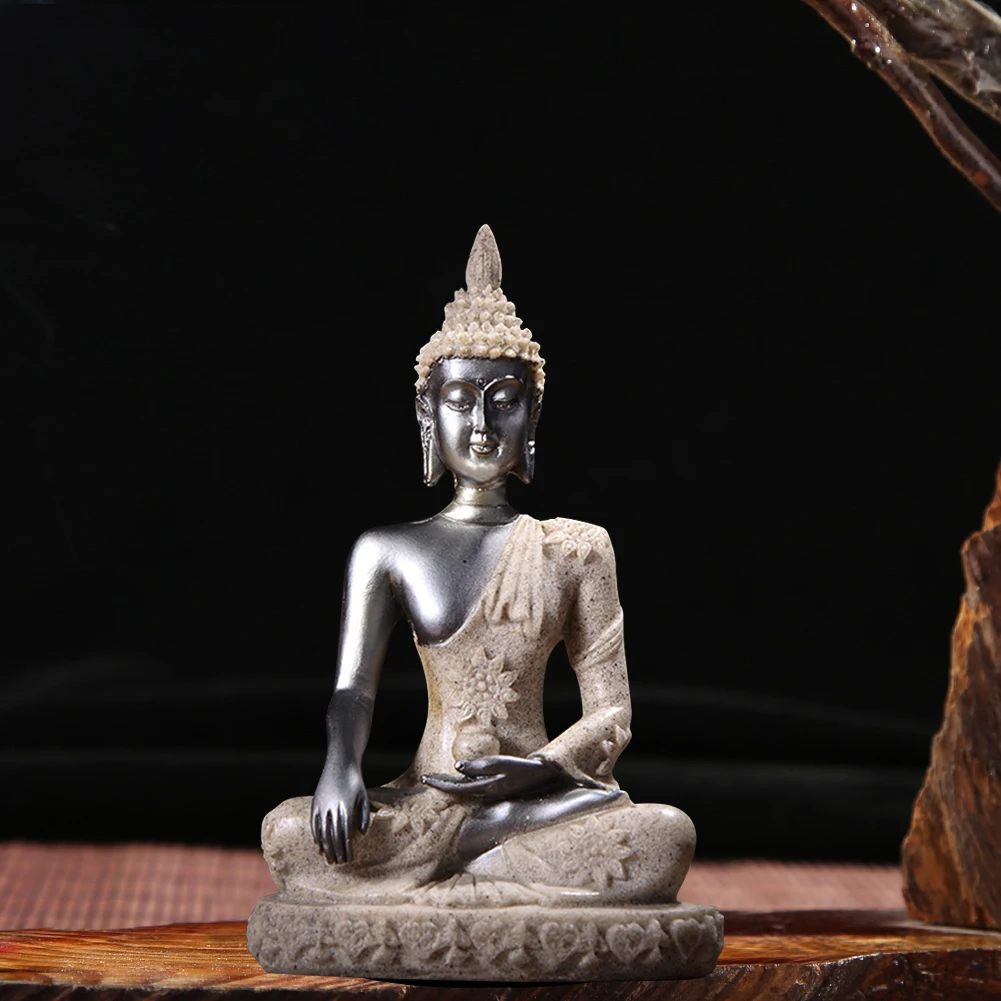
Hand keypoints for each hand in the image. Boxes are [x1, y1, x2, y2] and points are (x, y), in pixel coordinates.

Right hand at [311, 762, 369, 863]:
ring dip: (326, 847)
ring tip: (329, 859)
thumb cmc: (355, 781)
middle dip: (337, 852)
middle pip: (333, 836)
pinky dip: (316, 836)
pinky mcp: (315, 803)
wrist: (340, 763)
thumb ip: (363, 815)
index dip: (347, 848)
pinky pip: (313, 824)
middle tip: (339, 864)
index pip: (345, 834)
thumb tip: (361, 834)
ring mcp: (322, 805)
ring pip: (322, 832)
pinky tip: (319, 846)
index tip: (349, 859)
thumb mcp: (364, 796)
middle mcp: (333, 808)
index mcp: (346, 808)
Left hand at [420, 754, 565, 801]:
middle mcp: (486, 793)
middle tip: (424, 778)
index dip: (439, 784)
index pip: (456, 788)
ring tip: (437, 778)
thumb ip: (481, 766)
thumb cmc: (526, 768)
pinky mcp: (498, 787)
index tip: (423, 779)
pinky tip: (460, 778)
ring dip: (451, 784)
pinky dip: (463, 782)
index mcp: (486, 789)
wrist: (546, 774)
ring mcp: (492, 791)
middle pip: (458, 790)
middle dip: (441, 785)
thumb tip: (457, 766)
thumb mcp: (504, 764)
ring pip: (465, 789)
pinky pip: (474, 786)